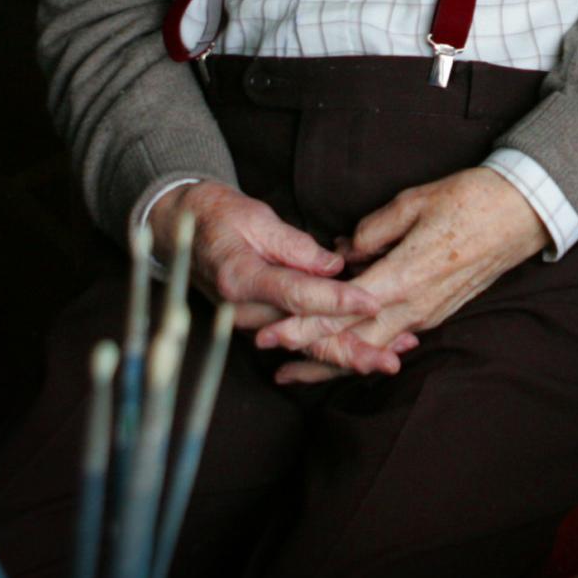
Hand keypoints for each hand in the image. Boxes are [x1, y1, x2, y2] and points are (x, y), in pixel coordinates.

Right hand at [152, 180, 398, 359]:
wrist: (184, 232)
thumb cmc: (220, 218)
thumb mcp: (256, 217)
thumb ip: (295, 245)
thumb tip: (333, 265)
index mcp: (240, 279)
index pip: (296, 295)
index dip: (337, 300)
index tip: (372, 301)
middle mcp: (244, 312)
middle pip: (305, 337)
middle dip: (351, 351)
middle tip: (391, 360)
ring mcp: (252, 324)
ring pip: (306, 346)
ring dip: (351, 353)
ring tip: (393, 356)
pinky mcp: (262, 325)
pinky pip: (301, 341)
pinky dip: (335, 346)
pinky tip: (369, 349)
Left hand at [256, 168, 549, 385]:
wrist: (523, 212)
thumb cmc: (471, 199)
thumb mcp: (413, 202)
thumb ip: (370, 230)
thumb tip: (342, 252)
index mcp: (403, 276)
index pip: (342, 311)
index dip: (303, 325)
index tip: (270, 335)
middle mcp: (415, 305)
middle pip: (354, 343)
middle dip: (311, 356)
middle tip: (273, 364)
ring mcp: (429, 313)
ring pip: (373, 348)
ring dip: (335, 361)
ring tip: (298, 372)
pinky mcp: (438, 312)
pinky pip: (393, 339)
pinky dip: (364, 350)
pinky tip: (345, 354)